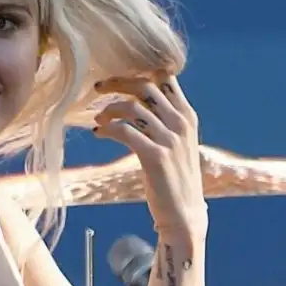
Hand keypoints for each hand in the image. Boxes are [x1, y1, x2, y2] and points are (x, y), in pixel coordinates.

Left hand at [93, 75, 207, 237]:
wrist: (183, 214)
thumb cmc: (174, 177)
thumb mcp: (177, 142)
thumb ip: (164, 120)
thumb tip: (137, 100)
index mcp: (187, 116)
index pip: (166, 78)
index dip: (139, 71)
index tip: (118, 77)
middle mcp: (181, 123)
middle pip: (145, 86)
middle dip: (117, 82)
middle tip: (98, 88)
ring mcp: (170, 139)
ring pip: (132, 107)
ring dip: (109, 109)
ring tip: (98, 120)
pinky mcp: (156, 156)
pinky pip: (125, 131)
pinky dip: (107, 129)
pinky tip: (99, 133)